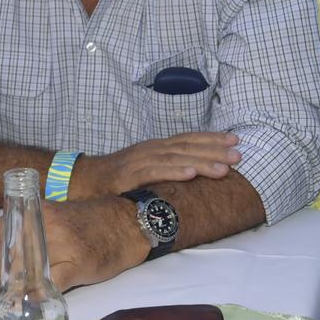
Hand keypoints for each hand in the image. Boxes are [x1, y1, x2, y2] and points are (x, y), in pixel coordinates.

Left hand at [0, 197, 147, 300]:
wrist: (127, 221)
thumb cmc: (91, 222)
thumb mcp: (57, 217)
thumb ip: (33, 232)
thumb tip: (4, 256)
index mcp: (38, 213)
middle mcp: (46, 226)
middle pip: (7, 252)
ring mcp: (63, 244)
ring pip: (26, 268)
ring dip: (5, 287)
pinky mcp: (79, 262)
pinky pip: (53, 282)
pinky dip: (38, 294)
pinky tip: (26, 304)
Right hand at [72, 132, 241, 198]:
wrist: (81, 180)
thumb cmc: (115, 179)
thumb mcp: (144, 170)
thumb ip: (164, 170)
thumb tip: (192, 173)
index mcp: (156, 148)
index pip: (187, 139)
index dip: (211, 139)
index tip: (234, 141)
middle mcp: (150, 149)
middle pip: (186, 146)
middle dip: (214, 149)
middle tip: (239, 154)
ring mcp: (139, 160)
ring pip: (175, 158)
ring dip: (202, 161)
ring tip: (224, 167)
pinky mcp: (128, 175)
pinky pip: (154, 172)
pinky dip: (174, 171)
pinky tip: (191, 173)